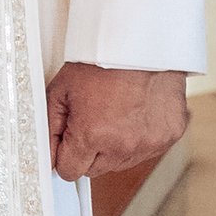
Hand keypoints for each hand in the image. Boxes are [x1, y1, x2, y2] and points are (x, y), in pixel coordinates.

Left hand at [45, 63, 186, 181]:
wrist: (142, 44)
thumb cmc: (101, 63)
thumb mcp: (61, 90)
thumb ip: (50, 127)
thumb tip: (46, 155)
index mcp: (91, 135)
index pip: (69, 171)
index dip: (65, 155)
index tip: (68, 141)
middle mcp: (121, 145)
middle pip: (95, 170)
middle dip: (89, 151)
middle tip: (93, 118)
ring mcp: (148, 143)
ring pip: (121, 163)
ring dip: (114, 146)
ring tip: (115, 113)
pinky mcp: (168, 136)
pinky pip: (146, 150)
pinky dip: (139, 137)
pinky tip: (135, 113)